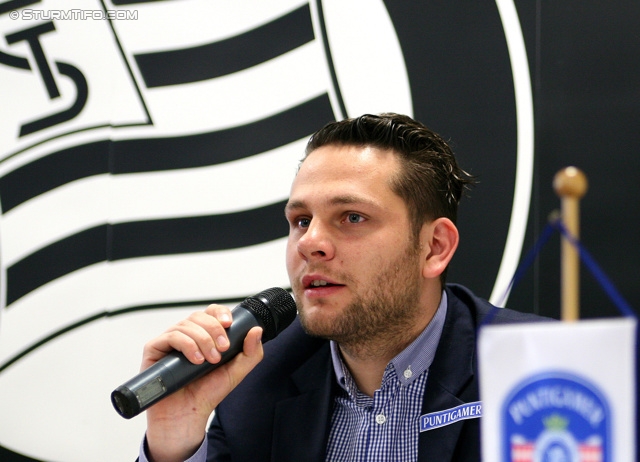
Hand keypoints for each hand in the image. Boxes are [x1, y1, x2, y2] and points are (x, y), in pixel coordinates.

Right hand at [143, 304, 263, 461]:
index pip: (211, 312)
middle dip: (214, 330)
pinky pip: (171, 336)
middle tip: (222, 350)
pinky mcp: (155, 348)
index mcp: (204, 335)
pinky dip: (187, 345)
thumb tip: (256, 330)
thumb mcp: (236, 372)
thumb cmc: (207, 393)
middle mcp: (186, 335)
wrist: (187, 414)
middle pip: (199, 316)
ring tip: (209, 360)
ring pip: (186, 324)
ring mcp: (169, 341)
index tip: (229, 324)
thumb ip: (251, 353)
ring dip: (202, 340)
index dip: (220, 313)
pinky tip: (196, 360)